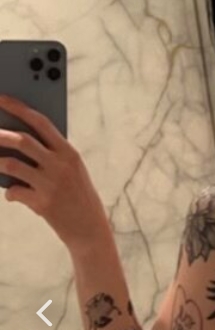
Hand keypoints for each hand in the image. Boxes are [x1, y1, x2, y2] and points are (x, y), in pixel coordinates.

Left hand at [0, 94, 107, 251]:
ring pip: (11, 165)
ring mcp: (51, 184)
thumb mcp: (71, 171)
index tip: (1, 99)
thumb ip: (50, 155)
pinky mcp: (43, 203)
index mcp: (69, 152)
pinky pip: (14, 191)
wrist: (90, 230)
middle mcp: (60, 165)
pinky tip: (12, 195)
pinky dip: (10, 193)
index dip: (18, 108)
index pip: (40, 122)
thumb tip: (16, 141)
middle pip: (22, 141)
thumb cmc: (77, 197)